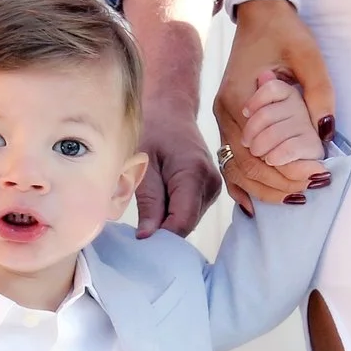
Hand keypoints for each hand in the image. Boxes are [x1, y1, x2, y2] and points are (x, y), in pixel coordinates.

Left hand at [135, 107, 221, 239]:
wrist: (171, 109)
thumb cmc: (152, 129)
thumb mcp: (143, 163)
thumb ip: (148, 201)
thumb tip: (147, 236)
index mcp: (193, 173)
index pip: (182, 221)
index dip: (161, 236)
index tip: (138, 241)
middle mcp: (210, 183)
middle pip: (186, 224)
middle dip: (162, 229)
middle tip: (136, 222)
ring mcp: (214, 188)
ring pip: (188, 220)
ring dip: (166, 219)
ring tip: (148, 200)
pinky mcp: (210, 190)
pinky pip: (190, 212)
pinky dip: (173, 211)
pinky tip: (160, 197)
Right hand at [214, 0, 332, 214]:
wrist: (261, 17)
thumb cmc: (285, 34)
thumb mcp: (308, 56)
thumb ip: (319, 92)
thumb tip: (325, 134)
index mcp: (240, 97)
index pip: (260, 148)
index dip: (287, 168)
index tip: (318, 176)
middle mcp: (225, 114)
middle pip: (246, 165)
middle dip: (279, 184)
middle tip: (311, 191)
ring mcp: (223, 120)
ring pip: (237, 169)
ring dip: (265, 189)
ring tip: (295, 199)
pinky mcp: (230, 123)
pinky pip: (231, 162)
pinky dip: (244, 184)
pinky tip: (258, 203)